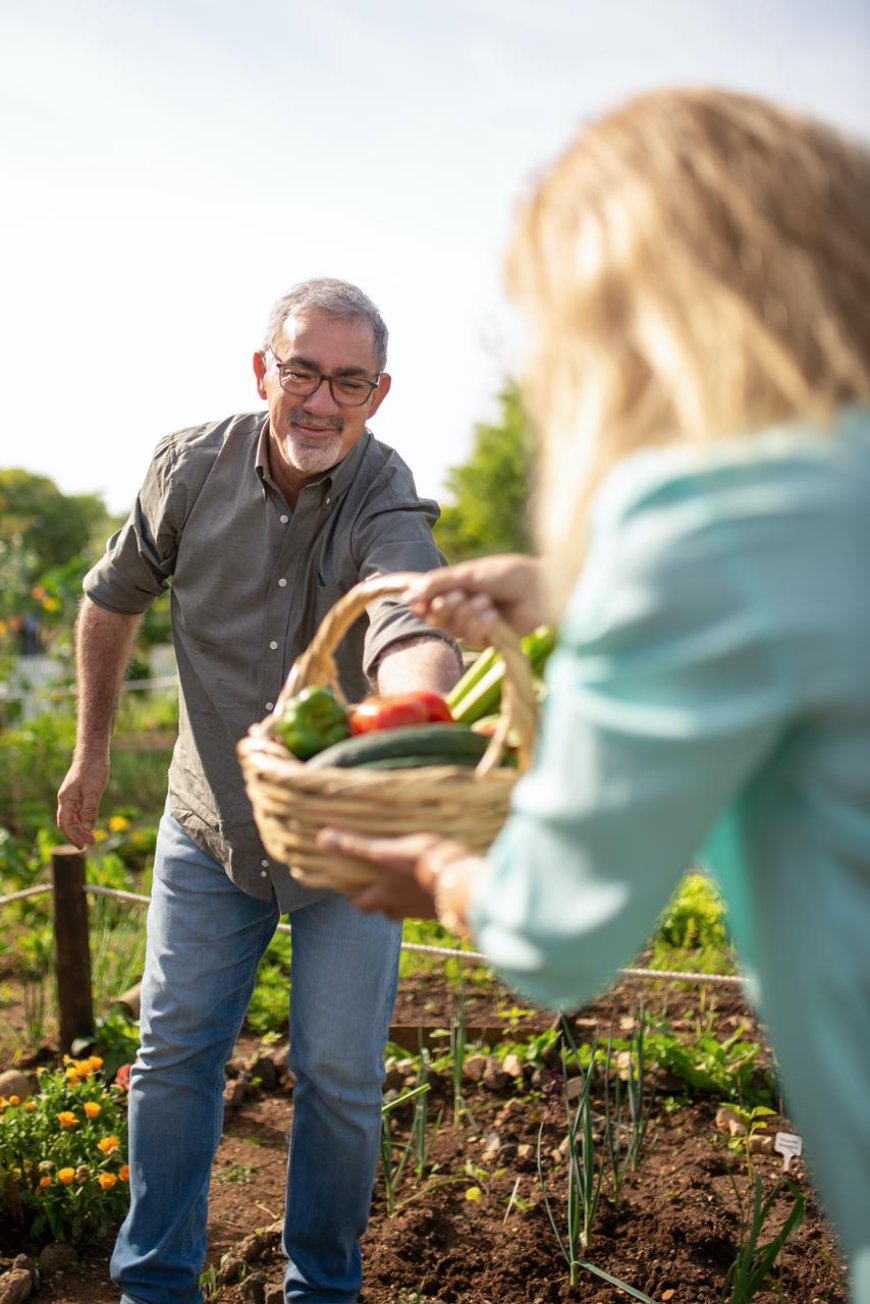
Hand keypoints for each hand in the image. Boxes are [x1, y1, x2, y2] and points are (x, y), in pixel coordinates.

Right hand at [57, 756, 109, 848]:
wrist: (93, 753)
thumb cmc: (93, 769)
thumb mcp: (94, 791)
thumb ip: (89, 810)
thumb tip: (86, 828)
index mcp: (66, 799)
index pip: (65, 824)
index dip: (73, 836)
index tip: (84, 846)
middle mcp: (66, 799)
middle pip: (67, 823)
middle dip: (77, 835)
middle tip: (90, 844)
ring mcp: (71, 797)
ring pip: (72, 818)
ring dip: (80, 829)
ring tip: (91, 838)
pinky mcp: (78, 794)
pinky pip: (77, 812)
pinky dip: (83, 820)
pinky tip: (90, 825)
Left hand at [315, 829, 481, 931]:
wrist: (463, 883)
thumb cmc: (423, 863)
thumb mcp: (387, 851)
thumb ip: (357, 846)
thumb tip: (323, 838)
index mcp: (384, 894)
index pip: (360, 903)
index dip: (353, 897)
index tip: (350, 888)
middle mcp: (400, 906)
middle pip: (384, 911)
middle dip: (379, 901)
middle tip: (380, 887)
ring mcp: (423, 909)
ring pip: (406, 909)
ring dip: (403, 900)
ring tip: (406, 884)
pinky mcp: (443, 908)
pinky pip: (429, 906)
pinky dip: (425, 898)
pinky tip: (431, 886)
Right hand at [405, 555, 543, 646]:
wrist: (540, 589)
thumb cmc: (509, 575)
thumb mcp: (470, 574)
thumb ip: (439, 583)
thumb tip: (409, 595)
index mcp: (458, 589)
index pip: (428, 600)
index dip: (420, 603)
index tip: (414, 602)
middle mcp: (464, 608)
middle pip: (436, 617)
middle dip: (445, 607)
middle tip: (459, 597)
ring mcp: (476, 625)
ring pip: (453, 628)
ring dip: (467, 614)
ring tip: (487, 601)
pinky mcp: (489, 640)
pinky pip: (470, 638)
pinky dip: (480, 625)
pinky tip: (493, 615)